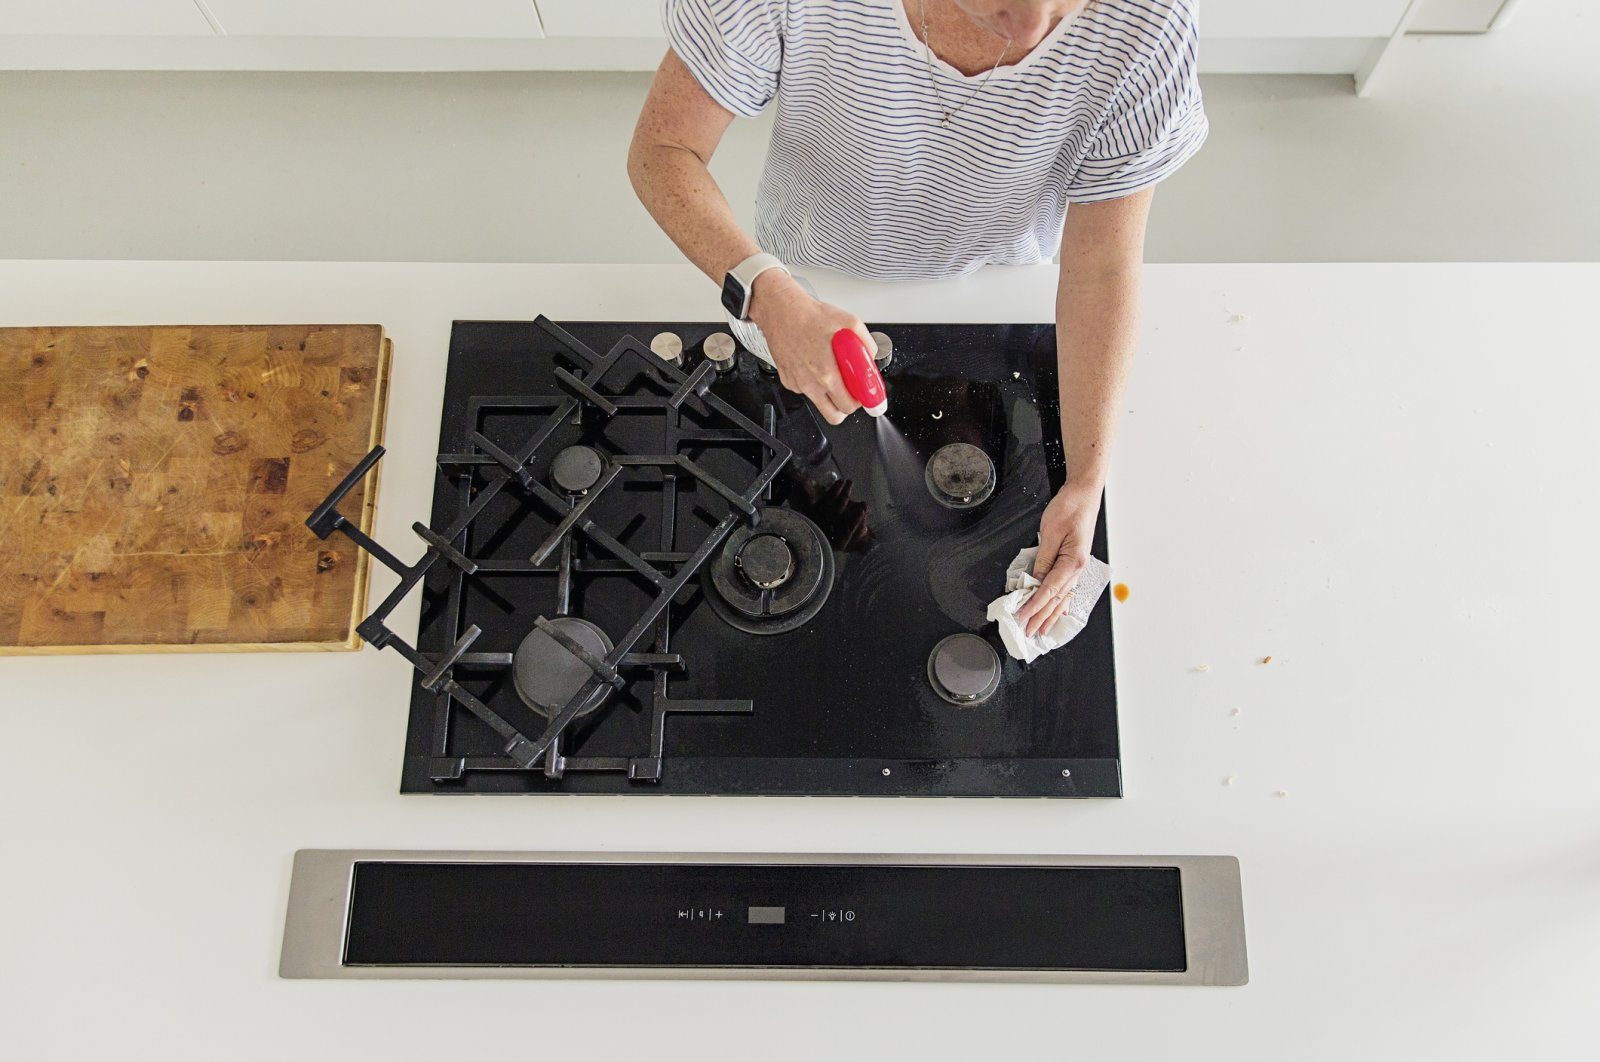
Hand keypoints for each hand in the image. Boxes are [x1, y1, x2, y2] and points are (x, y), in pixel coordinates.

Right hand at [748, 271, 876, 424]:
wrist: (781, 310)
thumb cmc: (809, 316)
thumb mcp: (849, 323)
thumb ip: (866, 342)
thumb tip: (871, 356)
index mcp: (827, 374)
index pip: (848, 406)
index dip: (860, 402)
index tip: (863, 396)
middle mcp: (810, 384)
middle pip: (833, 416)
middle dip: (845, 405)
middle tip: (849, 390)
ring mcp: (797, 384)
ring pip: (819, 403)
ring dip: (828, 395)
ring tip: (831, 373)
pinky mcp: (788, 380)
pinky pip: (805, 390)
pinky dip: (812, 382)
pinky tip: (813, 364)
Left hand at [1015, 484, 1100, 637]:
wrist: (1084, 493)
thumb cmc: (1070, 507)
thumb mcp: (1050, 533)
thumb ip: (1042, 560)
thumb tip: (1034, 581)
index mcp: (1073, 561)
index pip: (1049, 590)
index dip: (1034, 606)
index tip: (1023, 618)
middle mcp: (1077, 567)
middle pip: (1056, 598)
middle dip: (1041, 616)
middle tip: (1029, 632)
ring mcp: (1077, 566)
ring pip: (1062, 596)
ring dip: (1051, 613)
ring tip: (1042, 629)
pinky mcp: (1074, 561)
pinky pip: (1065, 587)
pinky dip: (1059, 601)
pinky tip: (1056, 610)